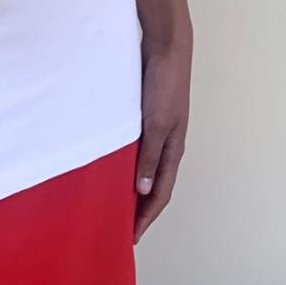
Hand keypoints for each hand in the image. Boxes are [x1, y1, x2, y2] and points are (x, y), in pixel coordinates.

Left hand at [133, 39, 190, 243]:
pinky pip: (137, 148)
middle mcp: (167, 143)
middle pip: (154, 184)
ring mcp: (158, 129)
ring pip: (145, 166)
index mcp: (173, 150)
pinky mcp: (147, 116)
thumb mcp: (155, 123)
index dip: (147, 216)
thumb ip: (149, 156)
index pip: (161, 193)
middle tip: (120, 224)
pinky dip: (128, 161)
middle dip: (140, 207)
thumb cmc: (164, 85)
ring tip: (113, 198)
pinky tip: (112, 162)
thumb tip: (143, 191)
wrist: (166, 47)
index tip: (131, 237)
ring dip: (132, 184)